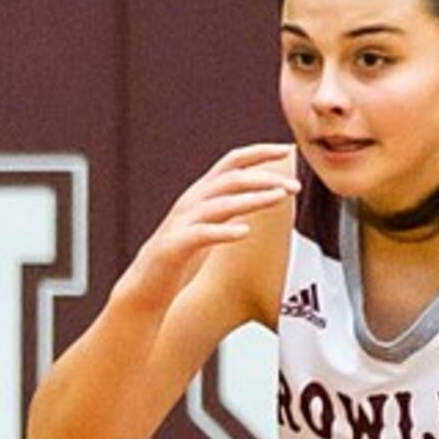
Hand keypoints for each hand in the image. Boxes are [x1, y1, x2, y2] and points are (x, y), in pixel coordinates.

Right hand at [113, 142, 299, 309]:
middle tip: (294, 186)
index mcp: (201, 194)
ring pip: (219, 203)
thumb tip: (264, 194)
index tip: (287, 149)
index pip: (231, 162)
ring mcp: (181, 224)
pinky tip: (244, 232)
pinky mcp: (174, 248)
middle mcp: (191, 203)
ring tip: (278, 198)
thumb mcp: (211, 225)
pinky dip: (223, 232)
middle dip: (264, 178)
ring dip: (251, 199)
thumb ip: (231, 207)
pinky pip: (201, 235)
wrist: (145, 289)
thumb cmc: (181, 259)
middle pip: (230, 179)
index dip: (259, 152)